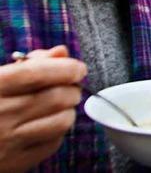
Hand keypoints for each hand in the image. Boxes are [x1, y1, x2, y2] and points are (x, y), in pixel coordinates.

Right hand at [0, 45, 86, 172]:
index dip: (65, 68)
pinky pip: (53, 143)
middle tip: (71, 87)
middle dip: (72, 89)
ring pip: (62, 121)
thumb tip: (62, 52)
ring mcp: (7, 142)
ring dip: (68, 110)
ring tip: (60, 106)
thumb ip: (29, 64)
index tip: (79, 68)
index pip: (36, 74)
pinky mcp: (15, 163)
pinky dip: (58, 131)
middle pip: (56, 97)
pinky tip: (47, 124)